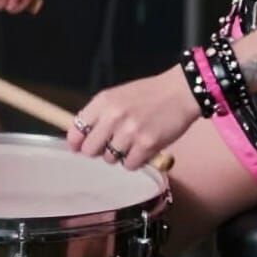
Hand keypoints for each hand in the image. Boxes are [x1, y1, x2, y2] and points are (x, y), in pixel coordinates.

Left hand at [66, 67, 198, 169]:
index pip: (76, 129)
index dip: (77, 142)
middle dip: (98, 150)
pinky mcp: (146, 145)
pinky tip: (143, 148)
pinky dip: (136, 160)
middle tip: (112, 144)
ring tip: (132, 142)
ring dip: (120, 155)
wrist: (180, 91)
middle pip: (90, 150)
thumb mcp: (118, 96)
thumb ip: (99, 114)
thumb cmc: (149, 94)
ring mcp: (130, 132)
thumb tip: (80, 140)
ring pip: (110, 159)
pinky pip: (130, 165)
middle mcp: (113, 116)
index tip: (80, 147)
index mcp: (103, 101)